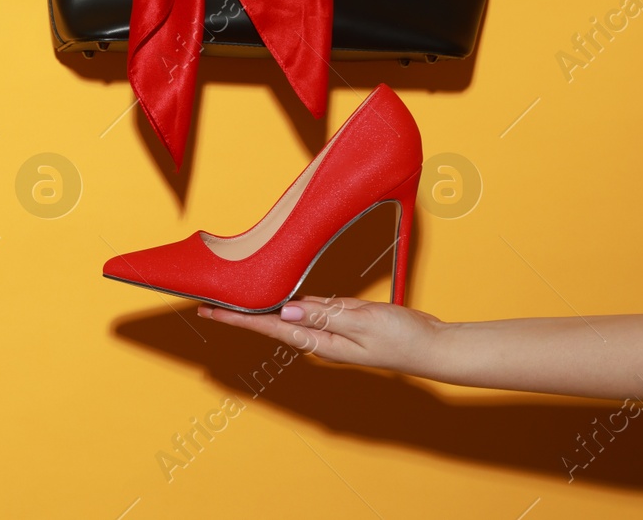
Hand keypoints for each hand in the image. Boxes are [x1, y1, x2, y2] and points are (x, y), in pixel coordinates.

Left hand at [198, 295, 447, 375]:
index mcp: (321, 342)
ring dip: (263, 306)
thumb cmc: (404, 336)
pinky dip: (291, 301)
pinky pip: (311, 309)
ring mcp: (331, 332)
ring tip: (233, 296)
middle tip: (208, 301)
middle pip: (272, 322)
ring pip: (290, 314)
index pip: (270, 327)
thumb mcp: (363, 321)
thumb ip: (325, 315)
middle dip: (240, 312)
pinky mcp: (343, 322)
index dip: (236, 318)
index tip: (207, 311)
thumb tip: (286, 311)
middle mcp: (320, 340)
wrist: (435, 347)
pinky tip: (279, 295)